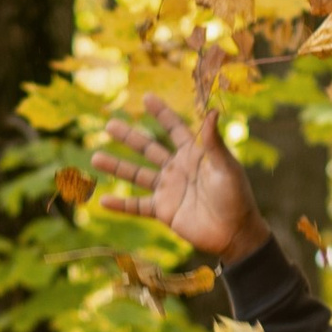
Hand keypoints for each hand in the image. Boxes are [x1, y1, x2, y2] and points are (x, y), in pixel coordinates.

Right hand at [93, 98, 270, 265]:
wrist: (234, 233)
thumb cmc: (236, 196)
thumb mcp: (226, 167)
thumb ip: (214, 142)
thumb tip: (213, 111)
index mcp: (194, 153)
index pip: (174, 128)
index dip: (161, 113)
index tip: (146, 97)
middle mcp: (178, 168)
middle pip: (148, 149)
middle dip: (129, 136)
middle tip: (109, 124)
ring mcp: (169, 189)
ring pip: (137, 175)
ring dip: (117, 167)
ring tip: (95, 157)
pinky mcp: (163, 211)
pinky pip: (137, 206)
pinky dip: (120, 204)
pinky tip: (102, 200)